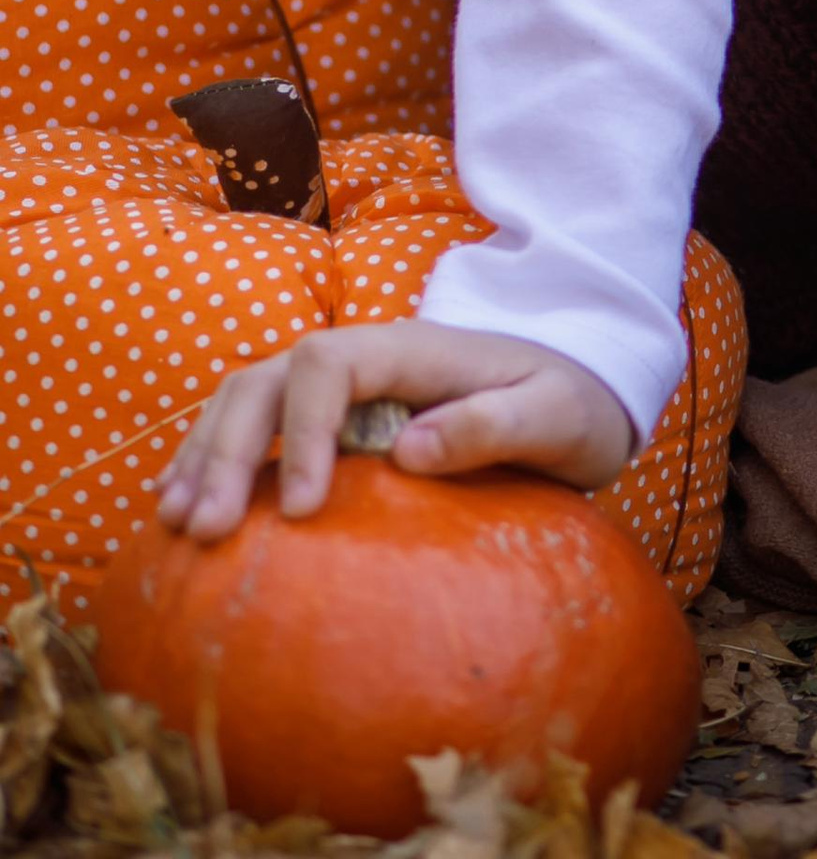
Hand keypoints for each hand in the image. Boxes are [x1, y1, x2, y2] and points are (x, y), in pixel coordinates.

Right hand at [157, 320, 632, 544]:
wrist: (575, 391)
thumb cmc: (568, 405)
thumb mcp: (554, 417)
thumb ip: (492, 426)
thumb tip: (409, 450)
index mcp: (413, 350)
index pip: (330, 366)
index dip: (305, 429)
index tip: (305, 508)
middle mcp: (367, 357)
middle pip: (272, 378)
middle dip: (230, 449)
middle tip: (207, 529)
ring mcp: (344, 385)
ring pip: (249, 397)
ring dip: (207, 454)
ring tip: (176, 523)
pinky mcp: (332, 419)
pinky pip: (255, 425)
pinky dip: (210, 459)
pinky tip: (180, 507)